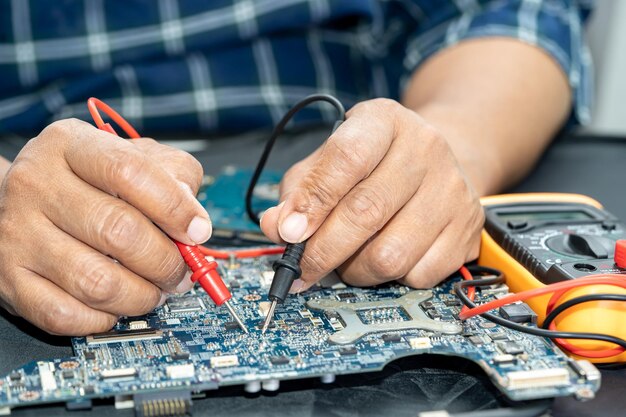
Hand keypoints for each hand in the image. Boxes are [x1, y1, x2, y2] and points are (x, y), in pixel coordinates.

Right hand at [0, 119, 210, 334]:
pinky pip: (65, 315)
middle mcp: (37, 185)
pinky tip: (115, 305)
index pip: (130, 171)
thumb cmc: (88, 180)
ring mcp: (18, 234)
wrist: (18, 201)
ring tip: (154, 291)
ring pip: (96, 282)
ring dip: (141, 296)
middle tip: (182, 272)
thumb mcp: (132, 156)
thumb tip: (194, 217)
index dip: (174, 207)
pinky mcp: (10, 279)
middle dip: (166, 261)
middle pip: (118, 231)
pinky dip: (103, 318)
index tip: (199, 232)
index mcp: (70, 145)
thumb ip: (173, 174)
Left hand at [261, 99, 483, 290]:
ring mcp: (452, 189)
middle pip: (366, 212)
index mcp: (384, 121)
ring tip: (346, 261)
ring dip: (355, 271)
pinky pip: (418, 275)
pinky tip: (382, 259)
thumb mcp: (329, 159)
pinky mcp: (467, 227)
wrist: (436, 162)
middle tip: (302, 268)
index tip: (288, 232)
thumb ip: (299, 191)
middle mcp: (425, 148)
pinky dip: (390, 279)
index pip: (347, 159)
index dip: (313, 201)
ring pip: (390, 255)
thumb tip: (277, 227)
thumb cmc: (372, 164)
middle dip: (323, 251)